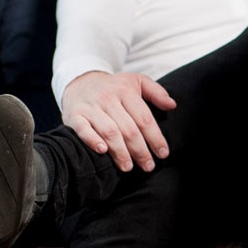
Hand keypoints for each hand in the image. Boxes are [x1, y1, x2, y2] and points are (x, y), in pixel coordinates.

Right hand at [60, 70, 176, 171]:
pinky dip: (92, 140)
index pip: (144, 118)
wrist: (80, 81)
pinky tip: (103, 151)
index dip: (155, 137)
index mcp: (126, 90)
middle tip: (148, 166)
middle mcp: (108, 98)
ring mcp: (91, 107)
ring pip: (109, 131)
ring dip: (120, 151)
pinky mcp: (75, 116)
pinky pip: (83, 130)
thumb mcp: (137, 81)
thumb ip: (156, 92)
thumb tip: (172, 105)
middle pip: (128, 128)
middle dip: (140, 150)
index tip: (163, 153)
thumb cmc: (114, 87)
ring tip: (129, 166)